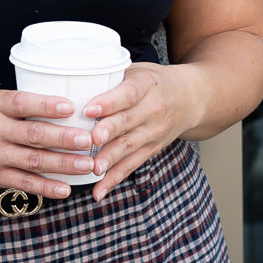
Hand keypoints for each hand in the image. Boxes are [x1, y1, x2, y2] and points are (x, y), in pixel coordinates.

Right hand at [0, 90, 100, 199]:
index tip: (70, 107)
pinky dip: (46, 187)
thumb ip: (20, 105)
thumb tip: (62, 106)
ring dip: (63, 164)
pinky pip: (24, 183)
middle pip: (33, 135)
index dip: (46, 105)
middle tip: (87, 140)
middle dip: (63, 139)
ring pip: (33, 161)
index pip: (22, 103)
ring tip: (87, 165)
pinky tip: (65, 189)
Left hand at [83, 62, 198, 201]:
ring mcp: (154, 132)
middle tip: (90, 140)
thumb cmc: (153, 81)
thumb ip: (111, 78)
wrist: (190, 97)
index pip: (128, 94)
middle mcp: (153, 109)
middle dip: (108, 132)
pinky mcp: (152, 149)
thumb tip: (72, 83)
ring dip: (110, 159)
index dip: (109, 102)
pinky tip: (99, 191)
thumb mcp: (137, 71)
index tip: (89, 109)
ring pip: (130, 147)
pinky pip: (132, 165)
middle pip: (128, 122)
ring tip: (93, 168)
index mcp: (146, 84)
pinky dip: (114, 179)